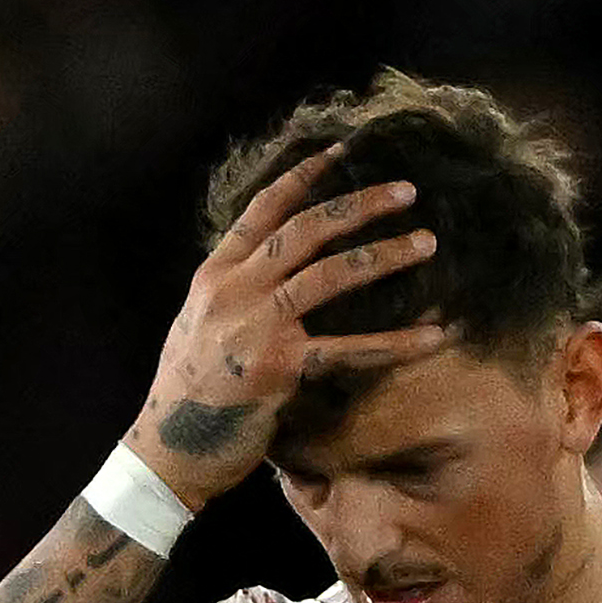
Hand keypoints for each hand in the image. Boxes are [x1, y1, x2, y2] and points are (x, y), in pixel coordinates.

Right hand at [126, 148, 448, 506]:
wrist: (167, 451)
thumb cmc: (188, 397)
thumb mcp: (198, 328)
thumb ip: (232, 296)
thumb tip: (265, 275)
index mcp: (214, 275)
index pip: (263, 210)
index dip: (304, 176)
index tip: (342, 151)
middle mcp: (234, 289)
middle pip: (306, 229)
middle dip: (359, 204)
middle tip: (406, 190)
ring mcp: (256, 324)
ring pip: (331, 274)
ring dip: (385, 254)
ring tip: (428, 242)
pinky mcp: (279, 366)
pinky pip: (350, 349)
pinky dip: (397, 342)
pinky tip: (435, 335)